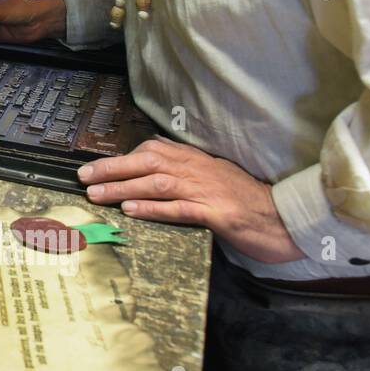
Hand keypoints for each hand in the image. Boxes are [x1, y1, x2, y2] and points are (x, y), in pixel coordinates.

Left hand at [80, 137, 305, 263]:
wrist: (286, 219)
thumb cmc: (245, 201)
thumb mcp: (212, 178)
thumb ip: (184, 171)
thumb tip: (148, 169)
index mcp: (195, 160)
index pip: (151, 151)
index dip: (120, 158)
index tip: (93, 166)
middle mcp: (198, 170)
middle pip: (147, 162)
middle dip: (111, 168)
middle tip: (83, 176)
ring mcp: (207, 191)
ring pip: (156, 184)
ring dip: (123, 188)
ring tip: (96, 194)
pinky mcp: (217, 214)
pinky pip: (179, 209)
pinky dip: (153, 209)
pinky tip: (131, 211)